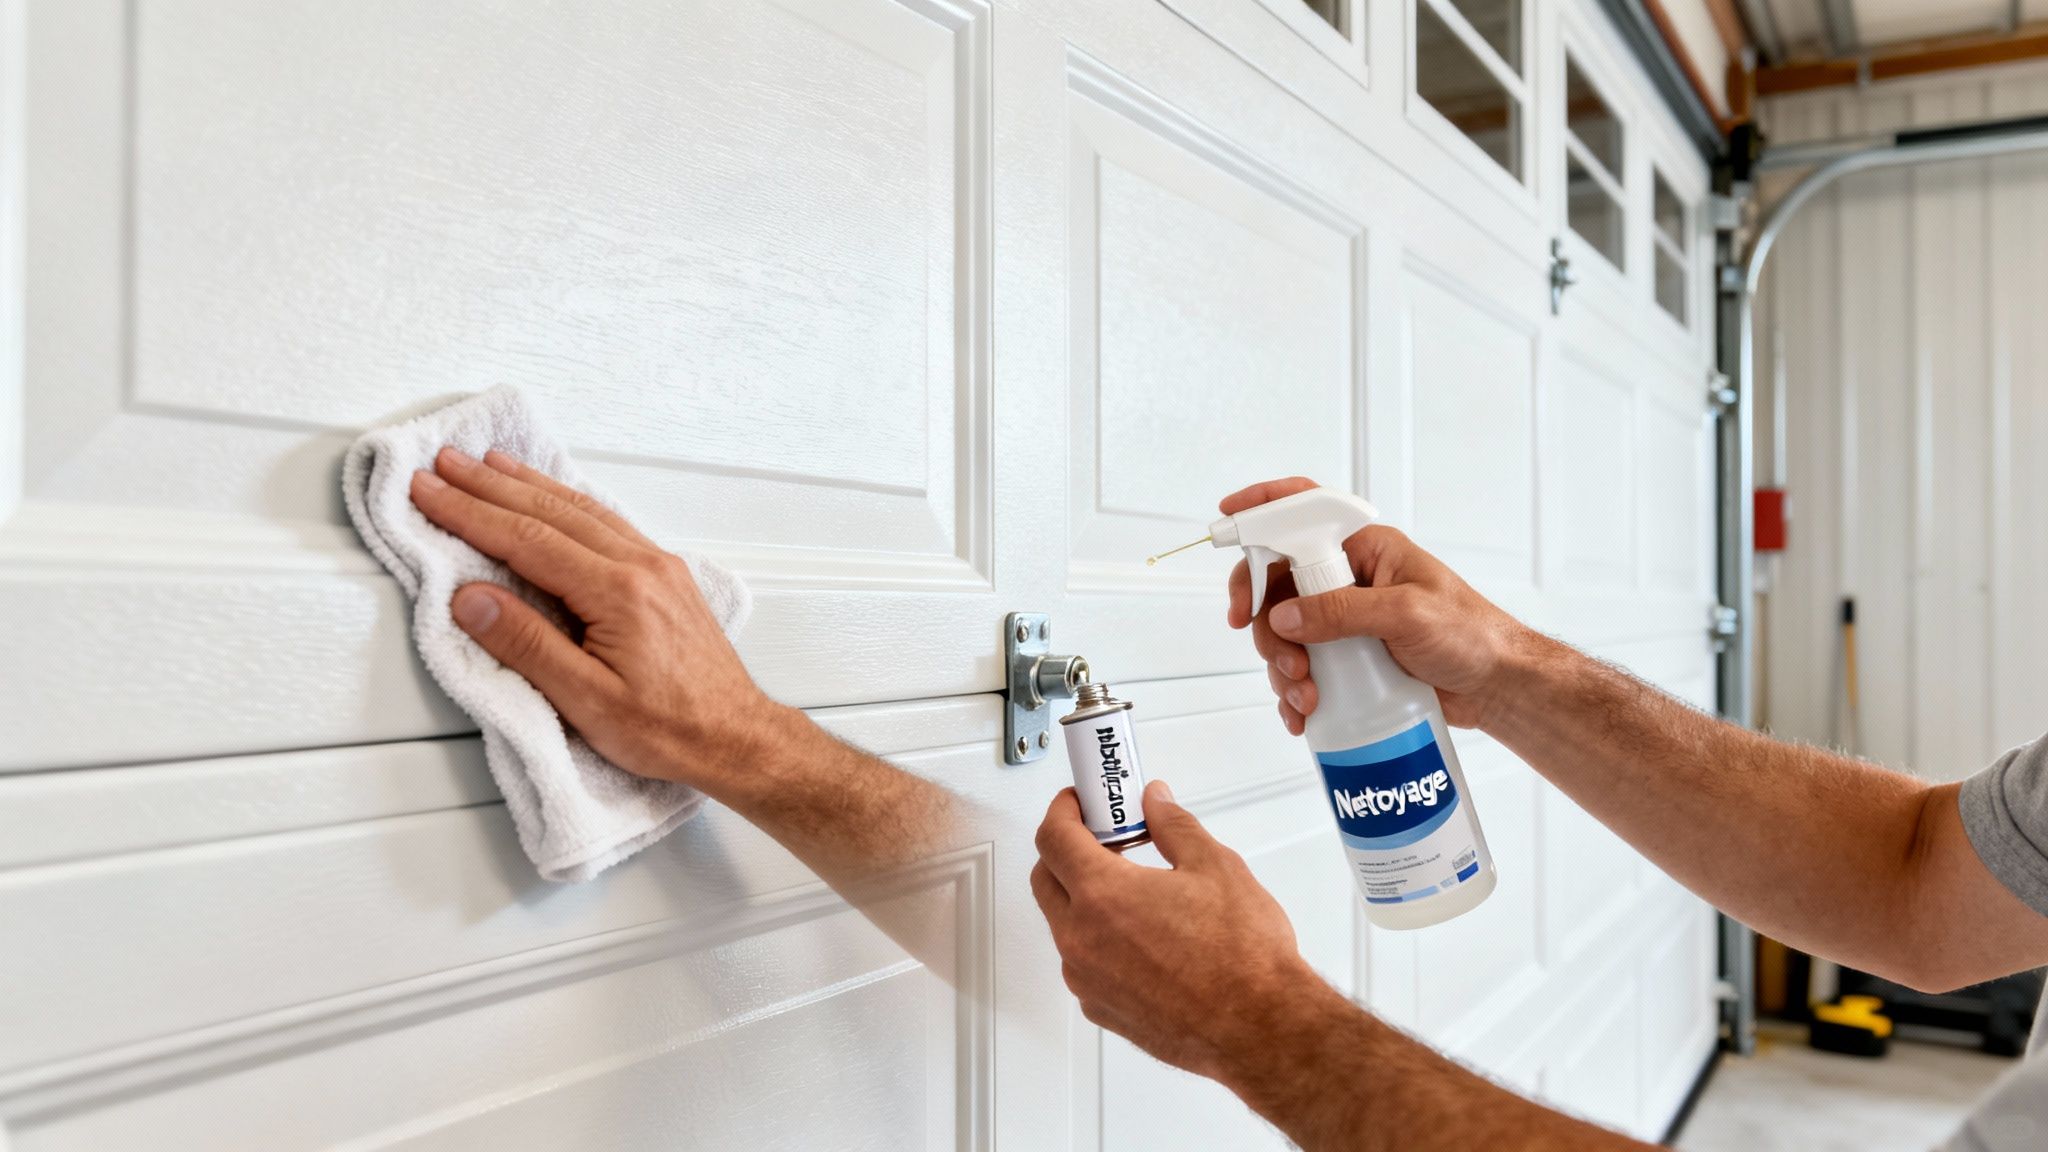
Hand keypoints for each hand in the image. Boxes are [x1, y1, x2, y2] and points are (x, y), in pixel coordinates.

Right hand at [409, 447, 781, 784]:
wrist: (735, 737)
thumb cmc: (671, 729)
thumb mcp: (587, 702)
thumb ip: (527, 645)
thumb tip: (471, 600)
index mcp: (620, 593)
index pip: (528, 539)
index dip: (471, 513)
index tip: (429, 491)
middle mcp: (643, 566)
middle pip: (552, 511)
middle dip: (491, 485)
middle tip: (444, 463)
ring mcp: (659, 566)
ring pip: (583, 509)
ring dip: (530, 484)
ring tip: (489, 464)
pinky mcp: (666, 576)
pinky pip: (608, 521)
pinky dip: (569, 501)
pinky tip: (553, 495)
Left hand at [1030, 781, 1321, 1082]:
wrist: (1260, 1027)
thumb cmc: (1243, 958)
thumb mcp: (1215, 866)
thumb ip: (1174, 826)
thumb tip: (1156, 804)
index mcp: (1103, 894)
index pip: (1054, 838)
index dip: (1062, 811)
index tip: (1078, 804)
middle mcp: (1082, 939)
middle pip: (1045, 880)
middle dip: (1065, 852)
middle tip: (1104, 841)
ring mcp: (1087, 980)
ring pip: (1064, 926)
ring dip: (1083, 901)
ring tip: (1133, 893)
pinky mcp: (1101, 1009)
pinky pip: (1083, 965)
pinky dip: (1099, 944)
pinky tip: (1142, 939)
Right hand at [1221, 477, 1530, 731]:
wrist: (1497, 687)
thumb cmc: (1471, 636)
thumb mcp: (1408, 615)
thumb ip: (1344, 611)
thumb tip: (1284, 617)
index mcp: (1365, 549)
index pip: (1303, 513)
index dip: (1261, 513)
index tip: (1227, 526)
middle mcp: (1347, 579)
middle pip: (1277, 587)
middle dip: (1269, 628)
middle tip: (1288, 662)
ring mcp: (1344, 620)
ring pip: (1283, 634)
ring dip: (1282, 668)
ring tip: (1306, 698)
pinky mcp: (1346, 659)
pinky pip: (1301, 668)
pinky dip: (1293, 692)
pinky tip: (1302, 714)